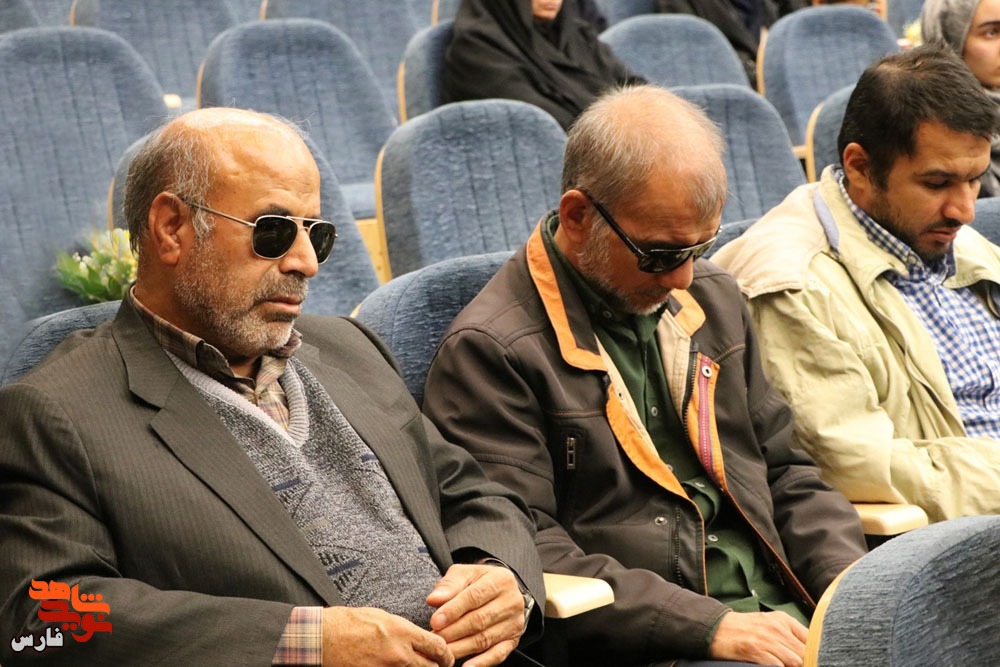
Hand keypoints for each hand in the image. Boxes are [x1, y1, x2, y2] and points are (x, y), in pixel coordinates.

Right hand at [321, 606, 453, 666]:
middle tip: (436, 666)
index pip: (437, 646)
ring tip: (418, 666)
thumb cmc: (349, 623)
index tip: (446, 657)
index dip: (446, 654)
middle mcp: (399, 653)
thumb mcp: (383, 618)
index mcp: (402, 632)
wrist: (323, 638)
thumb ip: (404, 631)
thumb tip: (418, 639)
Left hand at [425, 563, 525, 666]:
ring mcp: (514, 622)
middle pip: (479, 620)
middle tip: (435, 639)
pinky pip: (498, 654)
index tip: (435, 622)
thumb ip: (449, 585)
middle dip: (454, 631)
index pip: (474, 597)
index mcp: (500, 580)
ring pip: (485, 639)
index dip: (453, 611)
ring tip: (443, 651)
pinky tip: (467, 666)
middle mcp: (511, 601)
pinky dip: (482, 662)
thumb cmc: (478, 581)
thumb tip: (433, 600)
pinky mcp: (513, 640)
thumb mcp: (464, 574)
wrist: (501, 590)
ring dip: (461, 648)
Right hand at [708, 610, 808, 666]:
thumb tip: (810, 651)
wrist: (715, 629)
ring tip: (783, 665)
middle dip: (804, 663)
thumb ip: (789, 633)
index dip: (813, 653)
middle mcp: (777, 627)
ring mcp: (767, 639)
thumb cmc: (744, 628)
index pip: (811, 638)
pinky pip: (778, 666)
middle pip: (805, 652)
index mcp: (783, 619)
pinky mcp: (756, 651)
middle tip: (797, 665)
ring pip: (795, 661)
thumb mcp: (769, 623)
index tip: (811, 660)